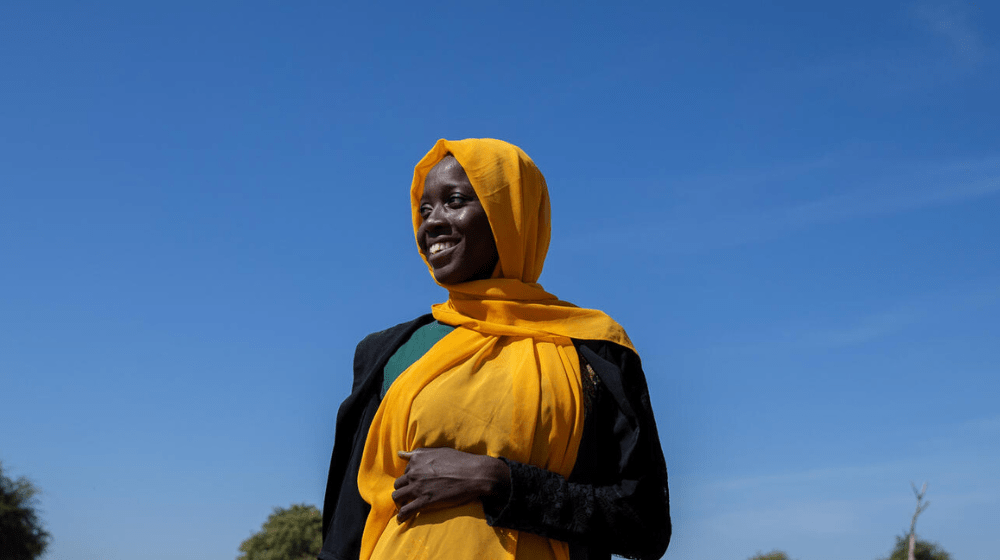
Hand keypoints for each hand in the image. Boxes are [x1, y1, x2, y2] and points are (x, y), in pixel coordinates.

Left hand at [391, 447, 509, 522]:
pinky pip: (406, 510)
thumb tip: (400, 453)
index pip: (405, 470)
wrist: (474, 474)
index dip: (411, 477)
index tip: (416, 482)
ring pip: (397, 496)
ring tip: (404, 505)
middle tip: (409, 495)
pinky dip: (402, 516)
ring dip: (400, 502)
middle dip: (403, 489)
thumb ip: (419, 454)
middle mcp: (414, 472)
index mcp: (417, 458)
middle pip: (398, 483)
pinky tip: (402, 519)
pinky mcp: (424, 501)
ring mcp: (418, 487)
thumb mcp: (438, 451)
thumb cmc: (460, 461)